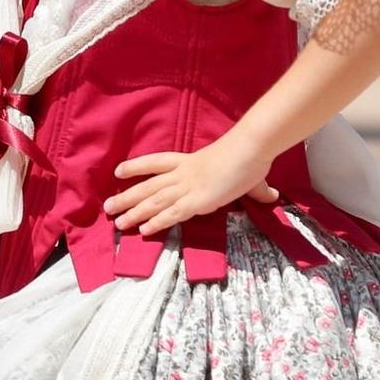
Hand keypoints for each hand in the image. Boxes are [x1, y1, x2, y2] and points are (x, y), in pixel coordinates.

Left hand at [105, 137, 278, 237]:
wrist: (250, 149)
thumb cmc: (249, 155)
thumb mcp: (247, 171)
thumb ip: (256, 188)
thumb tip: (272, 194)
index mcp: (191, 161)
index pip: (157, 162)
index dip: (137, 167)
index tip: (119, 172)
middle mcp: (183, 173)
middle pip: (148, 186)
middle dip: (127, 197)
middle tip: (107, 207)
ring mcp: (188, 187)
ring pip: (154, 201)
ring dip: (134, 213)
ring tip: (116, 223)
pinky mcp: (197, 201)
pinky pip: (172, 214)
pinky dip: (156, 223)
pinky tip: (142, 231)